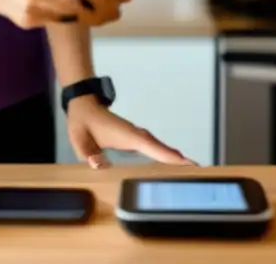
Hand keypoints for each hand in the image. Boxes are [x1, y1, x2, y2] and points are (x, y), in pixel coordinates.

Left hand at [66, 96, 196, 168]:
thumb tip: (99, 165)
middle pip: (159, 147)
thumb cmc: (82, 121)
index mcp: (125, 135)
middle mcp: (135, 134)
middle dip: (177, 158)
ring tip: (190, 168)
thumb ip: (87, 152)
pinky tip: (172, 162)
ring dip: (173, 157)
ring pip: (158, 146)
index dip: (166, 155)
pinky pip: (153, 146)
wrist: (84, 105)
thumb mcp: (78, 138)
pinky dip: (164, 154)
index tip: (185, 162)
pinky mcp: (135, 137)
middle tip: (196, 170)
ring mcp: (136, 135)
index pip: (149, 146)